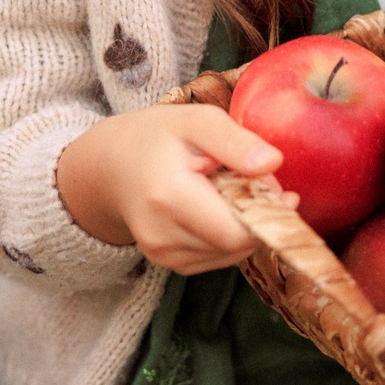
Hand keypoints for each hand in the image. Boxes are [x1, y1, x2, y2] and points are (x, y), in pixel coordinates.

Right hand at [55, 104, 285, 275]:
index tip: (273, 182)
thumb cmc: (157, 137)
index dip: (266, 211)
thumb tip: (273, 163)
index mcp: (169, 197)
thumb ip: (235, 140)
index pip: (237, 231)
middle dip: (256, 215)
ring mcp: (163, 256)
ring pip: (231, 254)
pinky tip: (213, 208)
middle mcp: (163, 236)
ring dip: (242, 225)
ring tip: (225, 189)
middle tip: (249, 179)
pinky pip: (218, 257)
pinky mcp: (169, 264)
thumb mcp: (196, 121)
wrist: (110, 166)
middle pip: (237, 244)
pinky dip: (227, 235)